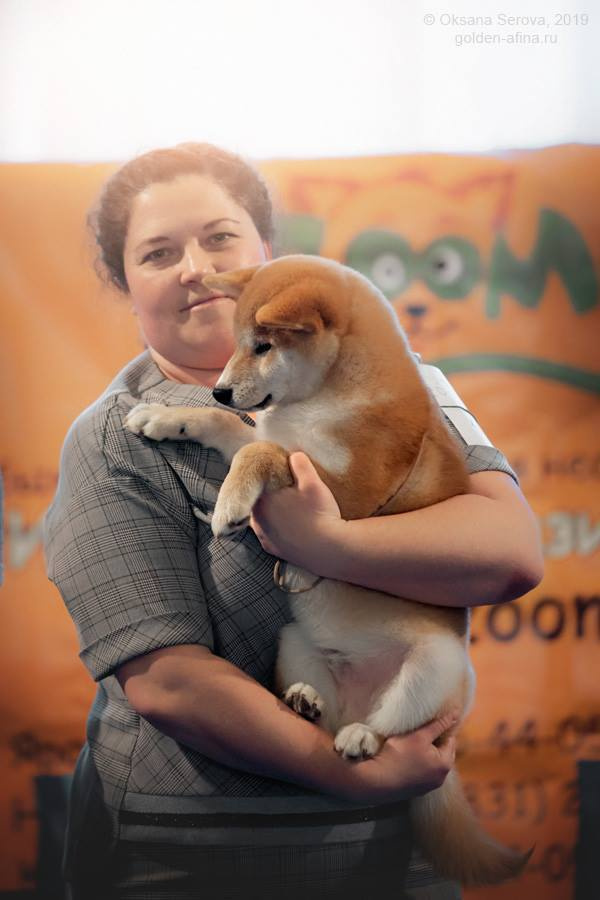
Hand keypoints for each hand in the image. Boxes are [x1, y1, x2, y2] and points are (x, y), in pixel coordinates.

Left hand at [250, 452, 343, 572]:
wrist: (329, 549)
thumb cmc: (320, 513)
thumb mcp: (313, 481)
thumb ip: (300, 463)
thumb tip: (293, 455)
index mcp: (261, 499)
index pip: (259, 483)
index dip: (271, 478)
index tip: (284, 477)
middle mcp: (256, 519)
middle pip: (260, 500)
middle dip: (271, 495)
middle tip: (291, 492)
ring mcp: (263, 536)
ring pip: (263, 517)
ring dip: (274, 512)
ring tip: (293, 509)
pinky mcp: (272, 549)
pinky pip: (271, 533)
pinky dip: (278, 529)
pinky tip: (292, 526)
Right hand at [345, 711, 457, 804]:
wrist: (378, 780)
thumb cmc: (399, 755)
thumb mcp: (420, 735)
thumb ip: (439, 725)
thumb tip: (456, 714)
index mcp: (445, 764)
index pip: (450, 740)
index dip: (440, 729)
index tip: (427, 722)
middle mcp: (440, 778)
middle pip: (441, 752)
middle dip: (432, 741)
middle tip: (417, 732)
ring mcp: (428, 786)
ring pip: (431, 762)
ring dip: (424, 752)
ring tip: (409, 743)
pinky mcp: (416, 790)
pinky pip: (421, 771)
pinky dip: (417, 763)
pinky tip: (404, 758)